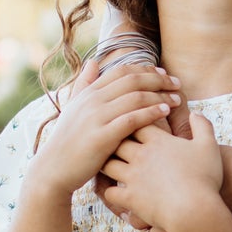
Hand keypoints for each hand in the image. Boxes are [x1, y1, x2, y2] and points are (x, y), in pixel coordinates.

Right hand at [28, 58, 180, 198]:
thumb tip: (93, 62)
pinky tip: (165, 112)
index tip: (163, 74)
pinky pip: (132, 119)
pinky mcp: (102, 137)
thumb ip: (84, 84)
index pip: (122, 71)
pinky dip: (151, 112)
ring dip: (160, 95)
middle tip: (177, 84)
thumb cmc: (67, 141)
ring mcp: (97, 118)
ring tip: (177, 99)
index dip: (146, 69)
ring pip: (135, 97)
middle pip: (133, 80)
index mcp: (88, 92)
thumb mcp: (73, 108)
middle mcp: (92, 100)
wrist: (53, 169)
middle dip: (159, 80)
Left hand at [100, 113, 224, 231]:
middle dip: (112, 138)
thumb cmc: (205, 177)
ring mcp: (133, 177)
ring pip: (108, 164)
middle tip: (108, 138)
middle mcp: (141, 156)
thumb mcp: (209, 146)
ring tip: (103, 162)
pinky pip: (110, 193)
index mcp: (159, 141)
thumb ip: (202, 126)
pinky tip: (110, 191)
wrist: (195, 209)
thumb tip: (195, 112)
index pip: (137, 122)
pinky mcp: (130, 198)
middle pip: (117, 140)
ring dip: (106, 162)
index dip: (132, 119)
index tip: (130, 120)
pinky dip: (107, 191)